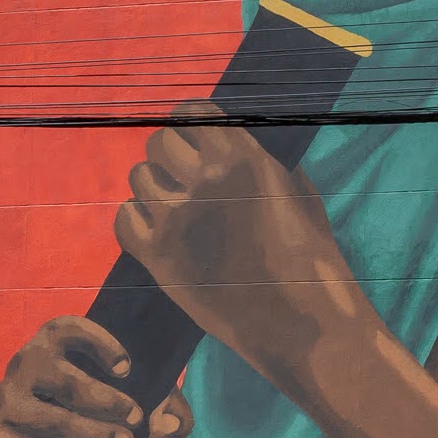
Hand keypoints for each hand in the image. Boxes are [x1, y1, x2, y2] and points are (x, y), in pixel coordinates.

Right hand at [0, 316, 188, 437]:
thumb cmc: (104, 416)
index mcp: (52, 342)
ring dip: (85, 434)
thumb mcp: (137, 400)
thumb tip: (175, 423)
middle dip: (104, 403)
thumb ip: (164, 404)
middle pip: (63, 380)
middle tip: (135, 423)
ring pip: (45, 417)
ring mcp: (0, 400)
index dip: (98, 343)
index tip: (128, 369)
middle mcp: (22, 365)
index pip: (68, 329)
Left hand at [115, 113, 354, 344]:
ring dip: (155, 188)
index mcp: (245, 158)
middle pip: (158, 142)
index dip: (190, 122)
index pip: (193, 112)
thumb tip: (234, 142)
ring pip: (139, 178)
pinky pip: (125, 219)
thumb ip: (264, 162)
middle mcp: (206, 181)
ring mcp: (177, 220)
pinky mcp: (159, 258)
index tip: (193, 136)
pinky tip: (159, 231)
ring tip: (177, 210)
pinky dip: (138, 220)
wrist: (301, 324)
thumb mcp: (299, 194)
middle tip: (184, 177)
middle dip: (170, 156)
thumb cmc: (311, 259)